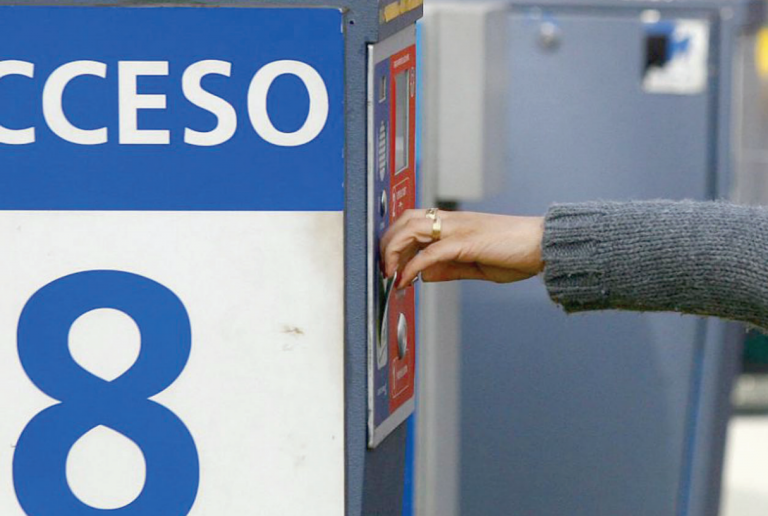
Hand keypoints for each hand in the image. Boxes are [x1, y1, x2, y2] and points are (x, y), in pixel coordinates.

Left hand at [380, 209, 545, 288]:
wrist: (544, 247)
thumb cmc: (517, 254)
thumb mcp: (477, 264)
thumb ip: (450, 268)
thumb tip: (424, 275)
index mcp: (456, 223)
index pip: (414, 221)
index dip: (396, 239)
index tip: (390, 264)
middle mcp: (454, 220)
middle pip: (406, 219)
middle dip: (387, 242)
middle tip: (382, 267)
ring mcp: (459, 228)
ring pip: (412, 229)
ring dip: (394, 251)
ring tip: (389, 273)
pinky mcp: (467, 242)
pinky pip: (431, 253)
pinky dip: (413, 267)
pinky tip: (406, 281)